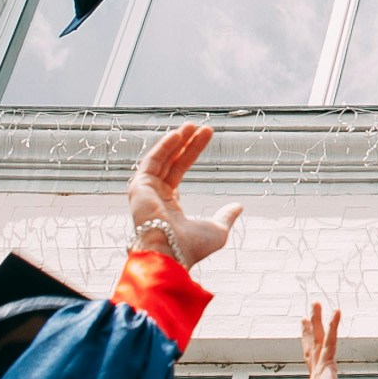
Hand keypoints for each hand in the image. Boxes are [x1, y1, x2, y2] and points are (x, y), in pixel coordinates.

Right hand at [129, 124, 242, 267]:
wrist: (171, 254)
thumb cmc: (190, 248)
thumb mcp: (216, 230)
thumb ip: (225, 216)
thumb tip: (238, 207)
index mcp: (168, 206)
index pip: (178, 172)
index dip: (191, 153)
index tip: (205, 136)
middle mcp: (154, 197)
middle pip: (170, 163)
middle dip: (185, 144)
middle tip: (201, 127)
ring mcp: (145, 193)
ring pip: (160, 160)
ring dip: (175, 141)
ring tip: (192, 125)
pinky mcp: (139, 188)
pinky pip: (151, 163)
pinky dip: (163, 148)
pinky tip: (177, 135)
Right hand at [301, 303, 377, 378]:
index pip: (322, 365)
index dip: (320, 353)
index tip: (319, 345)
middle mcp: (320, 378)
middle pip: (313, 349)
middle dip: (312, 332)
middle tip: (306, 317)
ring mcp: (320, 372)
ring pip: (318, 341)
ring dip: (318, 321)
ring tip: (315, 304)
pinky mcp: (325, 368)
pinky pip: (330, 342)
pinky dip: (333, 326)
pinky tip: (337, 311)